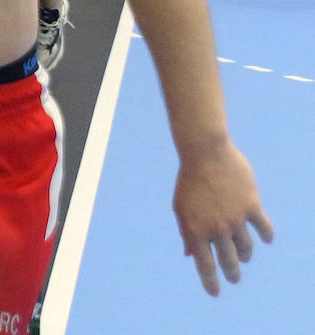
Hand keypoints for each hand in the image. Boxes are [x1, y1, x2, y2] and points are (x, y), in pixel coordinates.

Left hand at [173, 142, 272, 295]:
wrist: (204, 153)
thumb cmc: (189, 181)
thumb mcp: (181, 207)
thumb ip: (187, 233)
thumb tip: (190, 256)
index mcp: (195, 229)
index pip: (205, 264)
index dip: (210, 281)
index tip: (215, 293)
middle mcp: (216, 228)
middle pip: (229, 261)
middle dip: (232, 273)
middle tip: (234, 278)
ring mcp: (236, 218)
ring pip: (247, 247)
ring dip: (246, 255)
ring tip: (244, 257)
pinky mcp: (252, 206)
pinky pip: (264, 228)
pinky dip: (266, 236)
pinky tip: (265, 239)